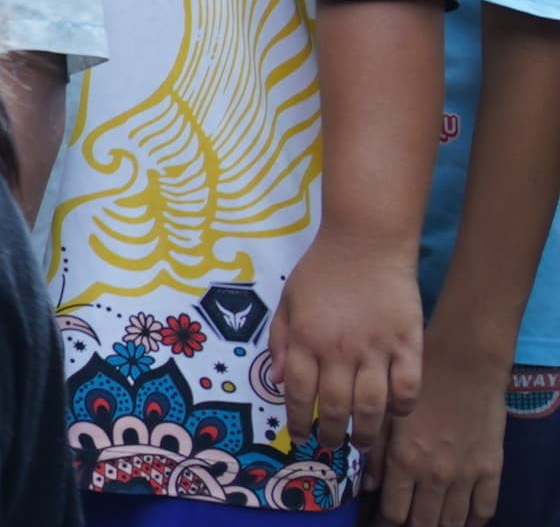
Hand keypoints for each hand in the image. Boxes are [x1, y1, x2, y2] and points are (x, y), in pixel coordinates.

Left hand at [275, 230, 422, 457]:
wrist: (365, 242)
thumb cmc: (322, 271)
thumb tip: (278, 381)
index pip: (299, 393)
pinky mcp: (408, 344)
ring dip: (367, 432)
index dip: (298, 421)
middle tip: (331, 446)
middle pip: (336, 406)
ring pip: (373, 405)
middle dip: (331, 434)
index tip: (300, 437)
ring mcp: (377, 348)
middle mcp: (339, 349)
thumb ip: (281, 341)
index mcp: (306, 339)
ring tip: (363, 444)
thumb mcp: (288, 301)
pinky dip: (403, 407)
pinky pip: (409, 387)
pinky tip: (395, 414)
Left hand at [376, 341, 506, 525]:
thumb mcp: (386, 413)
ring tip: (428, 524)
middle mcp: (435, 475)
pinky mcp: (492, 470)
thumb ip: (376, 451)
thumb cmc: (419, 381)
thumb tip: (369, 485)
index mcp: (405, 460)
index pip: (394, 512)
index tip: (378, 523)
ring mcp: (466, 476)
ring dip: (439, 526)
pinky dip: (473, 521)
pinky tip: (462, 521)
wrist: (466, 363)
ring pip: (452, 522)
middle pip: (423, 523)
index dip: (384, 523)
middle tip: (403, 524)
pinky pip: (484, 509)